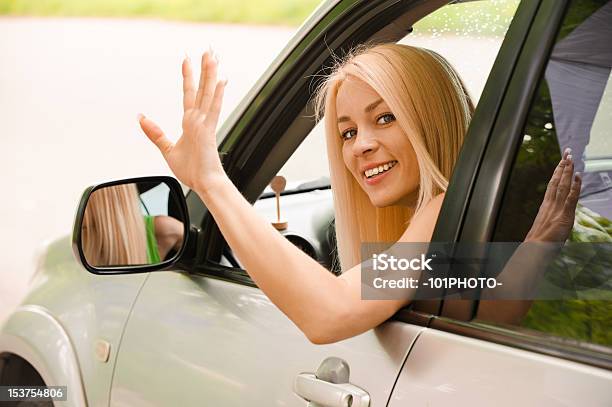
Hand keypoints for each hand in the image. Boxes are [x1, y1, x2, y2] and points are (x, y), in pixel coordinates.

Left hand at [138, 51, 227, 191]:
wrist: (204, 184)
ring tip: (212, 57)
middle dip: (203, 70)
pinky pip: (213, 111)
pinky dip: (217, 96)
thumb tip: (141, 118)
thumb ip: (155, 133)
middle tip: (206, 51)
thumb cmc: (192, 171)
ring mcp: (205, 124)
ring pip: (208, 95)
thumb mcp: (167, 149)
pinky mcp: (209, 132)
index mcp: (191, 123)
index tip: (187, 61)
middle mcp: (199, 120)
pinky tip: (221, 82)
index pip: (189, 95)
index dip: (188, 78)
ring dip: (210, 75)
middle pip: (201, 89)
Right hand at [525, 148, 581, 242]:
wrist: (534, 251)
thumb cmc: (538, 244)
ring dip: (568, 171)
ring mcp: (557, 209)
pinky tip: (577, 175)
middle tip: (567, 153)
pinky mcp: (564, 216)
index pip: (552, 185)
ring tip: (571, 158)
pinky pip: (571, 198)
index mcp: (545, 207)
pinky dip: (574, 186)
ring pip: (563, 186)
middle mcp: (550, 205)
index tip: (561, 161)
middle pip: (557, 181)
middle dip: (563, 166)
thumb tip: (551, 220)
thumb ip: (549, 221)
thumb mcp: (543, 229)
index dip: (557, 172)